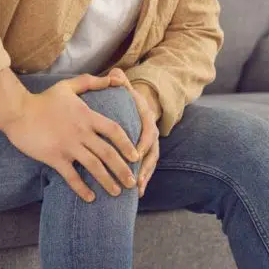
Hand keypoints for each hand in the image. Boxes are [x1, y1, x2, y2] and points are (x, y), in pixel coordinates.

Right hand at [1, 73, 139, 202]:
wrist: (18, 111)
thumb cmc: (43, 99)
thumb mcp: (69, 86)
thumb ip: (92, 82)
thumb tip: (115, 78)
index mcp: (87, 116)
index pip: (114, 131)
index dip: (127, 145)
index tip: (136, 156)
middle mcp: (81, 133)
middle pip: (108, 153)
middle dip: (122, 169)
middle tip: (132, 182)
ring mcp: (68, 146)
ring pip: (93, 167)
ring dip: (107, 181)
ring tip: (117, 193)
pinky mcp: (54, 158)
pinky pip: (71, 177)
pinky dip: (82, 189)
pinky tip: (90, 198)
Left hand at [107, 68, 160, 197]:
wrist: (139, 104)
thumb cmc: (127, 99)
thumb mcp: (125, 89)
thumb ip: (120, 82)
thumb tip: (115, 74)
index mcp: (147, 119)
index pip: (148, 133)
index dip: (143, 145)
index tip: (135, 155)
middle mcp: (152, 134)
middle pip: (152, 153)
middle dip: (144, 167)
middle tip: (135, 180)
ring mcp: (151, 146)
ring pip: (151, 164)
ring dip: (144, 177)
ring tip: (136, 191)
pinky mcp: (147, 154)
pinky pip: (147, 169)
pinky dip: (143, 181)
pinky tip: (137, 194)